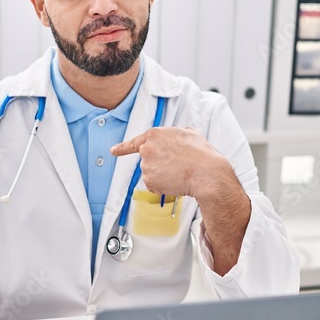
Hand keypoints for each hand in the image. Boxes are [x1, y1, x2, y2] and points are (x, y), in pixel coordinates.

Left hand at [111, 127, 250, 274]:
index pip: (133, 142)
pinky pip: (154, 185)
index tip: (113, 151)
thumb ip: (179, 134)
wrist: (206, 173)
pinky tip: (175, 181)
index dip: (122, 148)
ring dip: (163, 175)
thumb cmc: (201, 154)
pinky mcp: (148, 180)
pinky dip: (163, 186)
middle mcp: (146, 149)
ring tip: (179, 171)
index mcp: (155, 134)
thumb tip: (182, 135)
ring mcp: (146, 165)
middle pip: (147, 160)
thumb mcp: (191, 134)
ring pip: (151, 173)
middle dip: (159, 164)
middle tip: (176, 165)